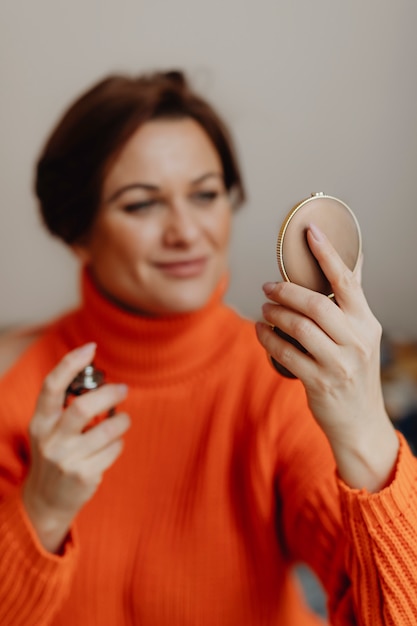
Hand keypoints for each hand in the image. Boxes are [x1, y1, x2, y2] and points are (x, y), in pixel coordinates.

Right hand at [22, 343, 129, 552]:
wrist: (45, 501)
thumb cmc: (55, 453)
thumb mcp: (49, 429)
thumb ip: (66, 406)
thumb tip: (99, 378)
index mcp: (40, 422)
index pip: (51, 387)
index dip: (70, 364)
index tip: (90, 348)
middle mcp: (50, 440)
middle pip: (83, 407)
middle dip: (109, 394)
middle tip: (123, 389)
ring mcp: (66, 460)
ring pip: (107, 430)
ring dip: (122, 421)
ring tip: (123, 420)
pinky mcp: (83, 476)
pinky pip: (113, 450)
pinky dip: (119, 443)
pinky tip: (113, 445)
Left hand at [256, 223, 398, 491]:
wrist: (360, 421)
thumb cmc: (355, 370)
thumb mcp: (362, 334)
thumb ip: (351, 299)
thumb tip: (353, 257)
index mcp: (367, 322)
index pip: (347, 281)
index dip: (327, 253)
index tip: (309, 230)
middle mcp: (357, 340)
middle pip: (316, 304)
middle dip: (286, 291)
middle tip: (268, 287)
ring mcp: (339, 364)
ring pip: (298, 327)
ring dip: (274, 314)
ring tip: (264, 310)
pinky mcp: (319, 383)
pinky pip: (285, 353)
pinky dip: (267, 339)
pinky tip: (260, 331)